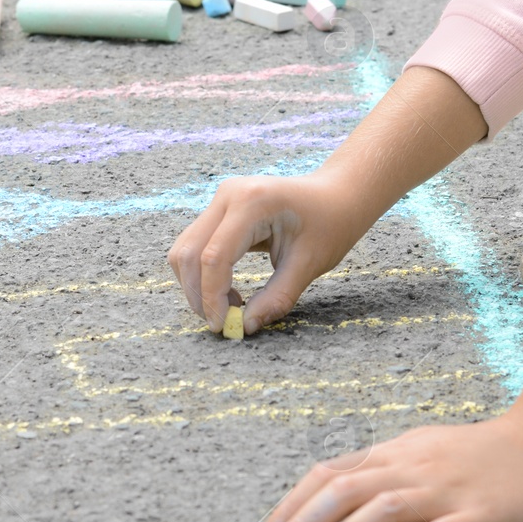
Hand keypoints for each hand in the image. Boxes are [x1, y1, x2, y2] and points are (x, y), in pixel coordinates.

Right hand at [167, 172, 366, 334]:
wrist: (337, 194)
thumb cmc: (330, 224)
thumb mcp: (309, 265)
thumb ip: (276, 298)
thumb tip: (244, 327)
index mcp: (252, 202)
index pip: (215, 257)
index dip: (212, 296)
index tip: (223, 326)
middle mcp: (228, 195)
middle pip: (189, 252)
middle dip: (198, 294)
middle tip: (221, 323)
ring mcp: (220, 199)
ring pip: (185, 249)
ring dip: (196, 285)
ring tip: (229, 306)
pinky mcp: (219, 209)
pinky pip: (195, 244)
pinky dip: (202, 273)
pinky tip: (228, 291)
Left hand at [260, 415, 522, 521]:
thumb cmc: (480, 452)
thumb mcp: (422, 448)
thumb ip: (381, 467)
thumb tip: (334, 487)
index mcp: (395, 453)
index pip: (331, 474)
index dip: (294, 503)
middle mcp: (412, 469)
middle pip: (345, 491)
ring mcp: (444, 492)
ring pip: (381, 510)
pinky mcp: (477, 517)